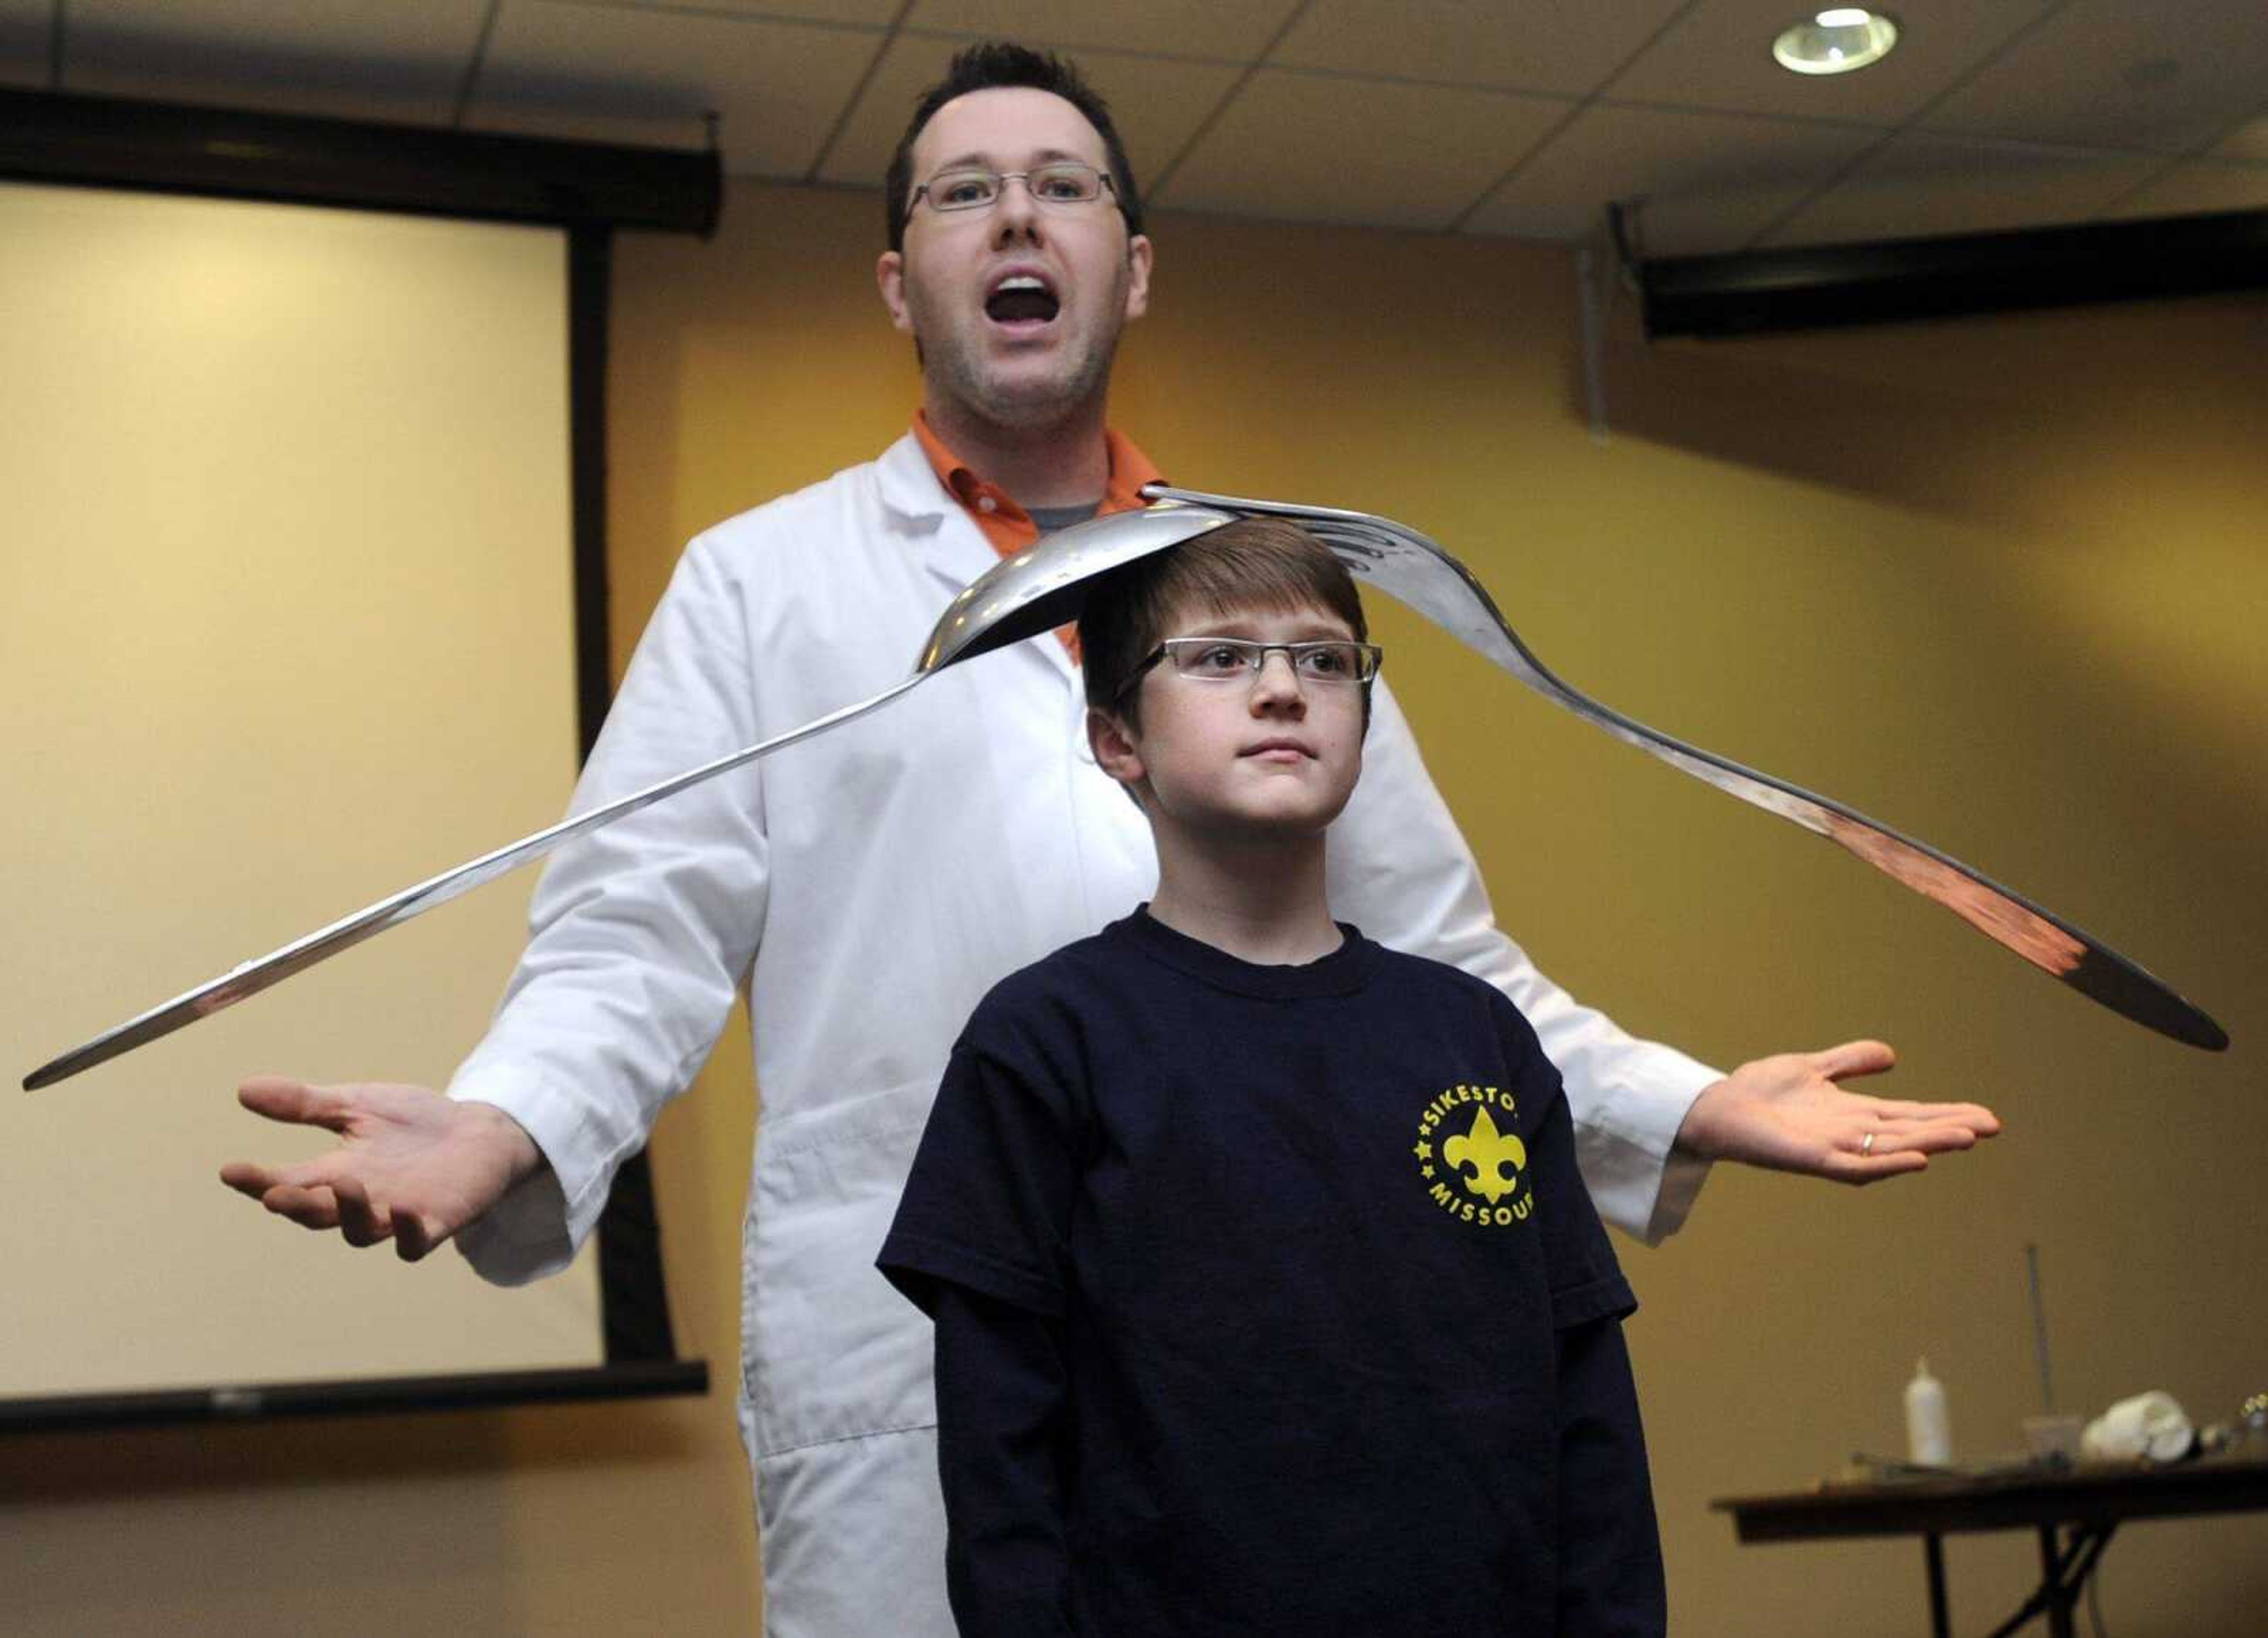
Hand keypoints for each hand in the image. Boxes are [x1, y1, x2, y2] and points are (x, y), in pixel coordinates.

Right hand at [220, 1076, 543, 1259]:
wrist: (479, 1131)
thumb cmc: (413, 1124)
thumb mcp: (356, 1105)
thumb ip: (305, 1104)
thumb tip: (244, 1089)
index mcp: (334, 1173)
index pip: (287, 1183)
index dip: (257, 1182)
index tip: (230, 1170)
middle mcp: (360, 1201)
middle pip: (316, 1214)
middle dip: (295, 1205)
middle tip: (274, 1194)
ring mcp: (397, 1216)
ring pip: (360, 1230)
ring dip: (348, 1212)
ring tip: (343, 1183)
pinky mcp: (437, 1222)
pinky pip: (416, 1242)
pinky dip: (407, 1233)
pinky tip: (403, 1210)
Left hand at [1672, 1040, 1999, 1183]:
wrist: (1717, 1108)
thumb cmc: (1760, 1092)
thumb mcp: (1812, 1067)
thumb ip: (1850, 1062)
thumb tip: (1892, 1054)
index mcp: (1854, 1114)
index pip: (1911, 1115)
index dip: (1947, 1114)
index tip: (1985, 1116)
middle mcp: (1851, 1134)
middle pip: (1911, 1131)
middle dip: (1950, 1129)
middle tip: (1991, 1126)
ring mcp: (1834, 1148)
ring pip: (1892, 1148)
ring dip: (1929, 1143)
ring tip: (1966, 1138)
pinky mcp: (1811, 1159)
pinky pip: (1855, 1167)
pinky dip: (1885, 1164)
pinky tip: (1915, 1159)